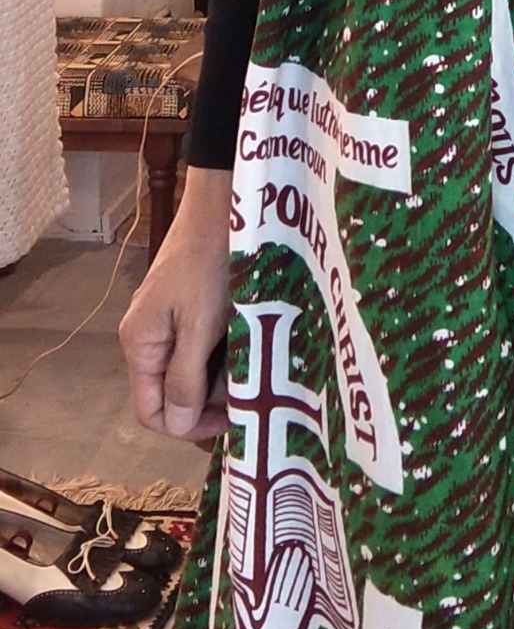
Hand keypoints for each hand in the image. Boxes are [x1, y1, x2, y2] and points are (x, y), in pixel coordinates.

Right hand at [118, 167, 232, 442]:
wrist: (224, 202)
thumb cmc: (210, 263)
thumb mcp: (200, 325)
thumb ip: (185, 377)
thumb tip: (177, 426)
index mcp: (140, 344)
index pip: (151, 411)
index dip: (187, 426)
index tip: (231, 423)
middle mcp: (149, 336)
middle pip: (173, 392)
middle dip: (211, 401)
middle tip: (253, 394)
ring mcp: (169, 319)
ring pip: (192, 369)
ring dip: (222, 376)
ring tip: (258, 367)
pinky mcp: (191, 304)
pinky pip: (203, 344)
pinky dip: (226, 351)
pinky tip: (252, 343)